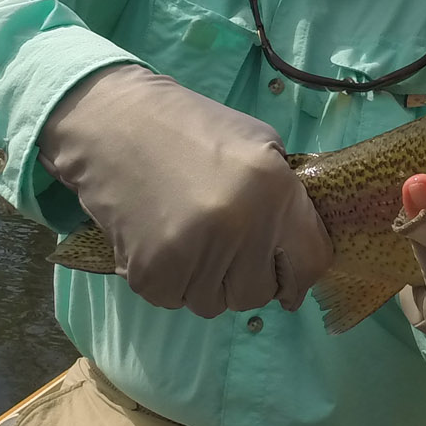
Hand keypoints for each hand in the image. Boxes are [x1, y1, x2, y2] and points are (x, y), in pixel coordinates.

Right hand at [39, 65, 331, 317]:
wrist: (114, 122)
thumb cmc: (191, 127)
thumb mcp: (259, 144)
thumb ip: (287, 199)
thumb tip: (297, 254)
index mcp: (275, 192)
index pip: (311, 265)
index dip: (298, 273)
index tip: (283, 273)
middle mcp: (240, 228)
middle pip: (258, 294)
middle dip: (244, 275)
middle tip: (222, 242)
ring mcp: (194, 255)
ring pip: (214, 303)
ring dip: (204, 280)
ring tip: (187, 236)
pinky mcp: (152, 274)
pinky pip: (174, 300)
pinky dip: (169, 279)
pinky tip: (159, 240)